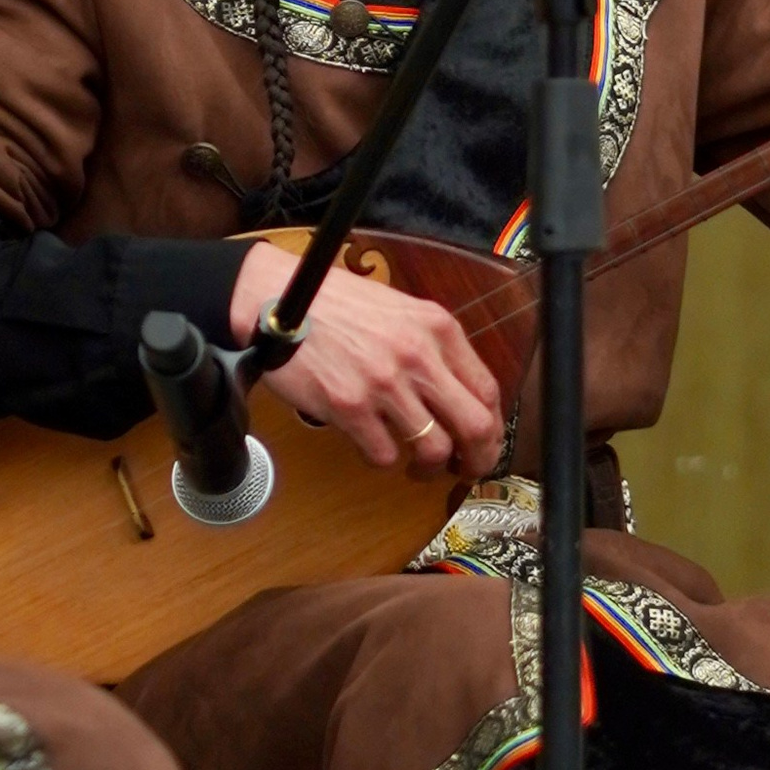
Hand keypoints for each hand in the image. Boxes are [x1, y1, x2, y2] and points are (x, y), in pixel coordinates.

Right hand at [230, 243, 505, 477]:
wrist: (277, 300)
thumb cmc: (334, 305)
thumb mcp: (400, 310)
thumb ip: (432, 347)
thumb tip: (459, 394)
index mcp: (436, 328)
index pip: (487, 390)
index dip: (493, 427)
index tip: (484, 441)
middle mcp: (417, 355)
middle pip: (474, 426)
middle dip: (477, 459)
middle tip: (465, 468)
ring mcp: (384, 383)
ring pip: (434, 449)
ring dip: (429, 468)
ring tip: (418, 466)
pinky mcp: (349, 407)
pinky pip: (384, 455)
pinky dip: (383, 460)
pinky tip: (375, 446)